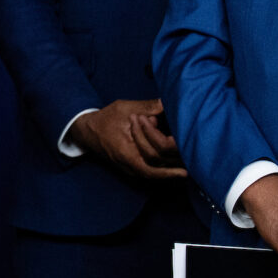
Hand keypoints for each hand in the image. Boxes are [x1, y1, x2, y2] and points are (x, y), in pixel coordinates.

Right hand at [65, 99, 186, 179]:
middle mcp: (128, 165)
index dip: (168, 171)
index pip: (151, 166)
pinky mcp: (131, 168)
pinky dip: (163, 170)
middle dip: (173, 162)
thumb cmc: (105, 119)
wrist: (87, 131)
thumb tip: (167, 103)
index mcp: (126, 153)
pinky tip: (176, 165)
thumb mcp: (124, 108)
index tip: (185, 171)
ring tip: (188, 166)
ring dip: (170, 169)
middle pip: (156, 170)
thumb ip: (147, 106)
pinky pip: (150, 172)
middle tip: (190, 157)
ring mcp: (129, 169)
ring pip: (154, 174)